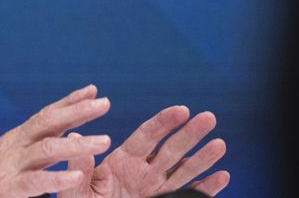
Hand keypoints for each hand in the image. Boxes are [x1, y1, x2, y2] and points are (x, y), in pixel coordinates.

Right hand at [0, 85, 111, 197]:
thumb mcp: (13, 156)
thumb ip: (37, 146)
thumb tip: (65, 134)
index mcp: (19, 137)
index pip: (46, 114)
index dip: (69, 102)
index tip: (93, 91)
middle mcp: (16, 146)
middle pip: (48, 122)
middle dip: (78, 112)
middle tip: (105, 104)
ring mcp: (11, 165)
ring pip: (47, 149)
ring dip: (78, 145)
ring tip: (104, 142)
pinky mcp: (8, 187)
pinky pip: (36, 182)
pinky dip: (57, 178)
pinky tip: (76, 176)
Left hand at [59, 106, 228, 197]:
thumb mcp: (76, 188)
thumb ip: (80, 167)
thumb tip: (76, 138)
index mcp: (121, 162)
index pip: (146, 137)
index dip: (163, 122)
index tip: (181, 109)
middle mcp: (142, 173)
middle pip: (170, 149)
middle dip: (189, 134)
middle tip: (209, 117)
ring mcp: (155, 190)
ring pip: (183, 171)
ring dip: (203, 158)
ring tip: (220, 143)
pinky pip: (188, 195)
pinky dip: (206, 188)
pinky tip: (222, 176)